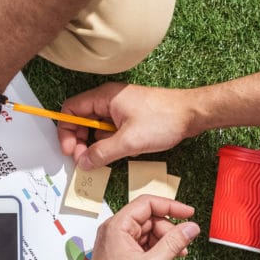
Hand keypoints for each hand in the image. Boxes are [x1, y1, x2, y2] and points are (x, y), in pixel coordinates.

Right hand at [57, 83, 196, 169]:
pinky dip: (110, 143)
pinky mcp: (129, 117)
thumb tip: (83, 162)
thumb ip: (101, 153)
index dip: (65, 131)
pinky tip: (121, 151)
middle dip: (79, 141)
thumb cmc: (165, 119)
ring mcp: (120, 108)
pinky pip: (110, 131)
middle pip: (81, 120)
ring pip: (96, 128)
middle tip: (85, 159)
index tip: (70, 150)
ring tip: (105, 157)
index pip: (71, 110)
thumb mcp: (128, 141)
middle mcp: (109, 100)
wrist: (194, 114)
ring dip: (96, 144)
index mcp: (104, 97)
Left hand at [80, 195, 199, 259]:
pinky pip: (142, 246)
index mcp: (117, 227)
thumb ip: (174, 243)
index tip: (189, 213)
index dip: (171, 206)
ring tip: (175, 257)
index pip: (147, 203)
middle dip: (169, 231)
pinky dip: (156, 252)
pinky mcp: (120, 255)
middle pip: (150, 219)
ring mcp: (116, 243)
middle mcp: (114, 231)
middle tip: (182, 246)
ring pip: (148, 233)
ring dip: (164, 243)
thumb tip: (191, 228)